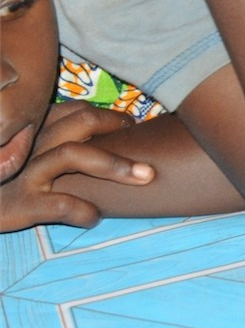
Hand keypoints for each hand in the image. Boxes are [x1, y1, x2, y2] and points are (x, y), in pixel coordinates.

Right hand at [0, 102, 154, 230]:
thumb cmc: (9, 180)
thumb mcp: (30, 154)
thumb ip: (60, 142)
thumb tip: (117, 139)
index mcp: (38, 129)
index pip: (79, 110)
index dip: (113, 117)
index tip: (133, 129)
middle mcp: (34, 144)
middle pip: (83, 121)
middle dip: (120, 128)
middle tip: (147, 143)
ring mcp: (27, 172)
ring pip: (72, 154)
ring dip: (115, 165)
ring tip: (147, 177)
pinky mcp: (21, 204)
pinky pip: (60, 204)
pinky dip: (84, 210)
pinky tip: (96, 217)